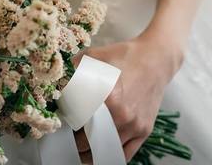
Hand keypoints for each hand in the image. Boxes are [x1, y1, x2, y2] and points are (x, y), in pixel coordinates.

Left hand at [73, 27, 183, 162]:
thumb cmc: (124, 56)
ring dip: (90, 152)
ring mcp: (134, 125)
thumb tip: (56, 84)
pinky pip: (125, 154)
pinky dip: (110, 156)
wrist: (155, 59)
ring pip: (105, 151)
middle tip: (67, 136)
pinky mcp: (144, 130)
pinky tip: (98, 154)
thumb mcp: (94, 57)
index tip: (60, 124)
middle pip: (88, 141)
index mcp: (107, 96)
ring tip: (79, 149)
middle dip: (75, 141)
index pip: (77, 122)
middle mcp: (121, 115)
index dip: (65, 126)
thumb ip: (72, 70)